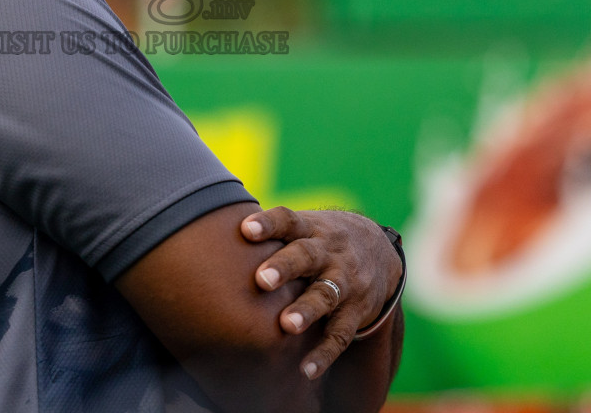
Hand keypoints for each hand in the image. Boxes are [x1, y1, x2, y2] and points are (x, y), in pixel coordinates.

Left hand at [240, 206, 401, 379]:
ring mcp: (346, 282)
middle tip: (262, 279)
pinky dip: (324, 353)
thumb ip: (269, 233)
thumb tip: (211, 233)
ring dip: (306, 310)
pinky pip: (341, 334)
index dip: (268, 224)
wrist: (379, 252)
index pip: (288, 221)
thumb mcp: (303, 227)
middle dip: (285, 267)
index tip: (246, 229)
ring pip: (326, 295)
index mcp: (310, 229)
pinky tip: (306, 370)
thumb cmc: (319, 241)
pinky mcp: (356, 311)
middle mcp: (329, 253)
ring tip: (287, 325)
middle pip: (306, 256)